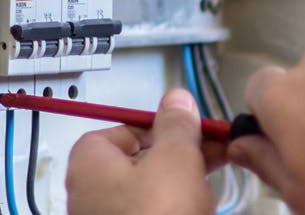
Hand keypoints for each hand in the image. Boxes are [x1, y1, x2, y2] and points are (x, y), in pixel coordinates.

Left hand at [66, 89, 225, 214]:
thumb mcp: (175, 159)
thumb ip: (177, 126)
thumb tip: (176, 101)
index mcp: (90, 160)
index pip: (127, 126)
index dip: (166, 126)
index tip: (195, 126)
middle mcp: (91, 190)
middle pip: (141, 158)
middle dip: (181, 155)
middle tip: (213, 153)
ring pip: (151, 189)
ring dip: (183, 183)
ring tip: (209, 186)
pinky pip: (154, 213)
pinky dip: (176, 208)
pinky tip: (198, 209)